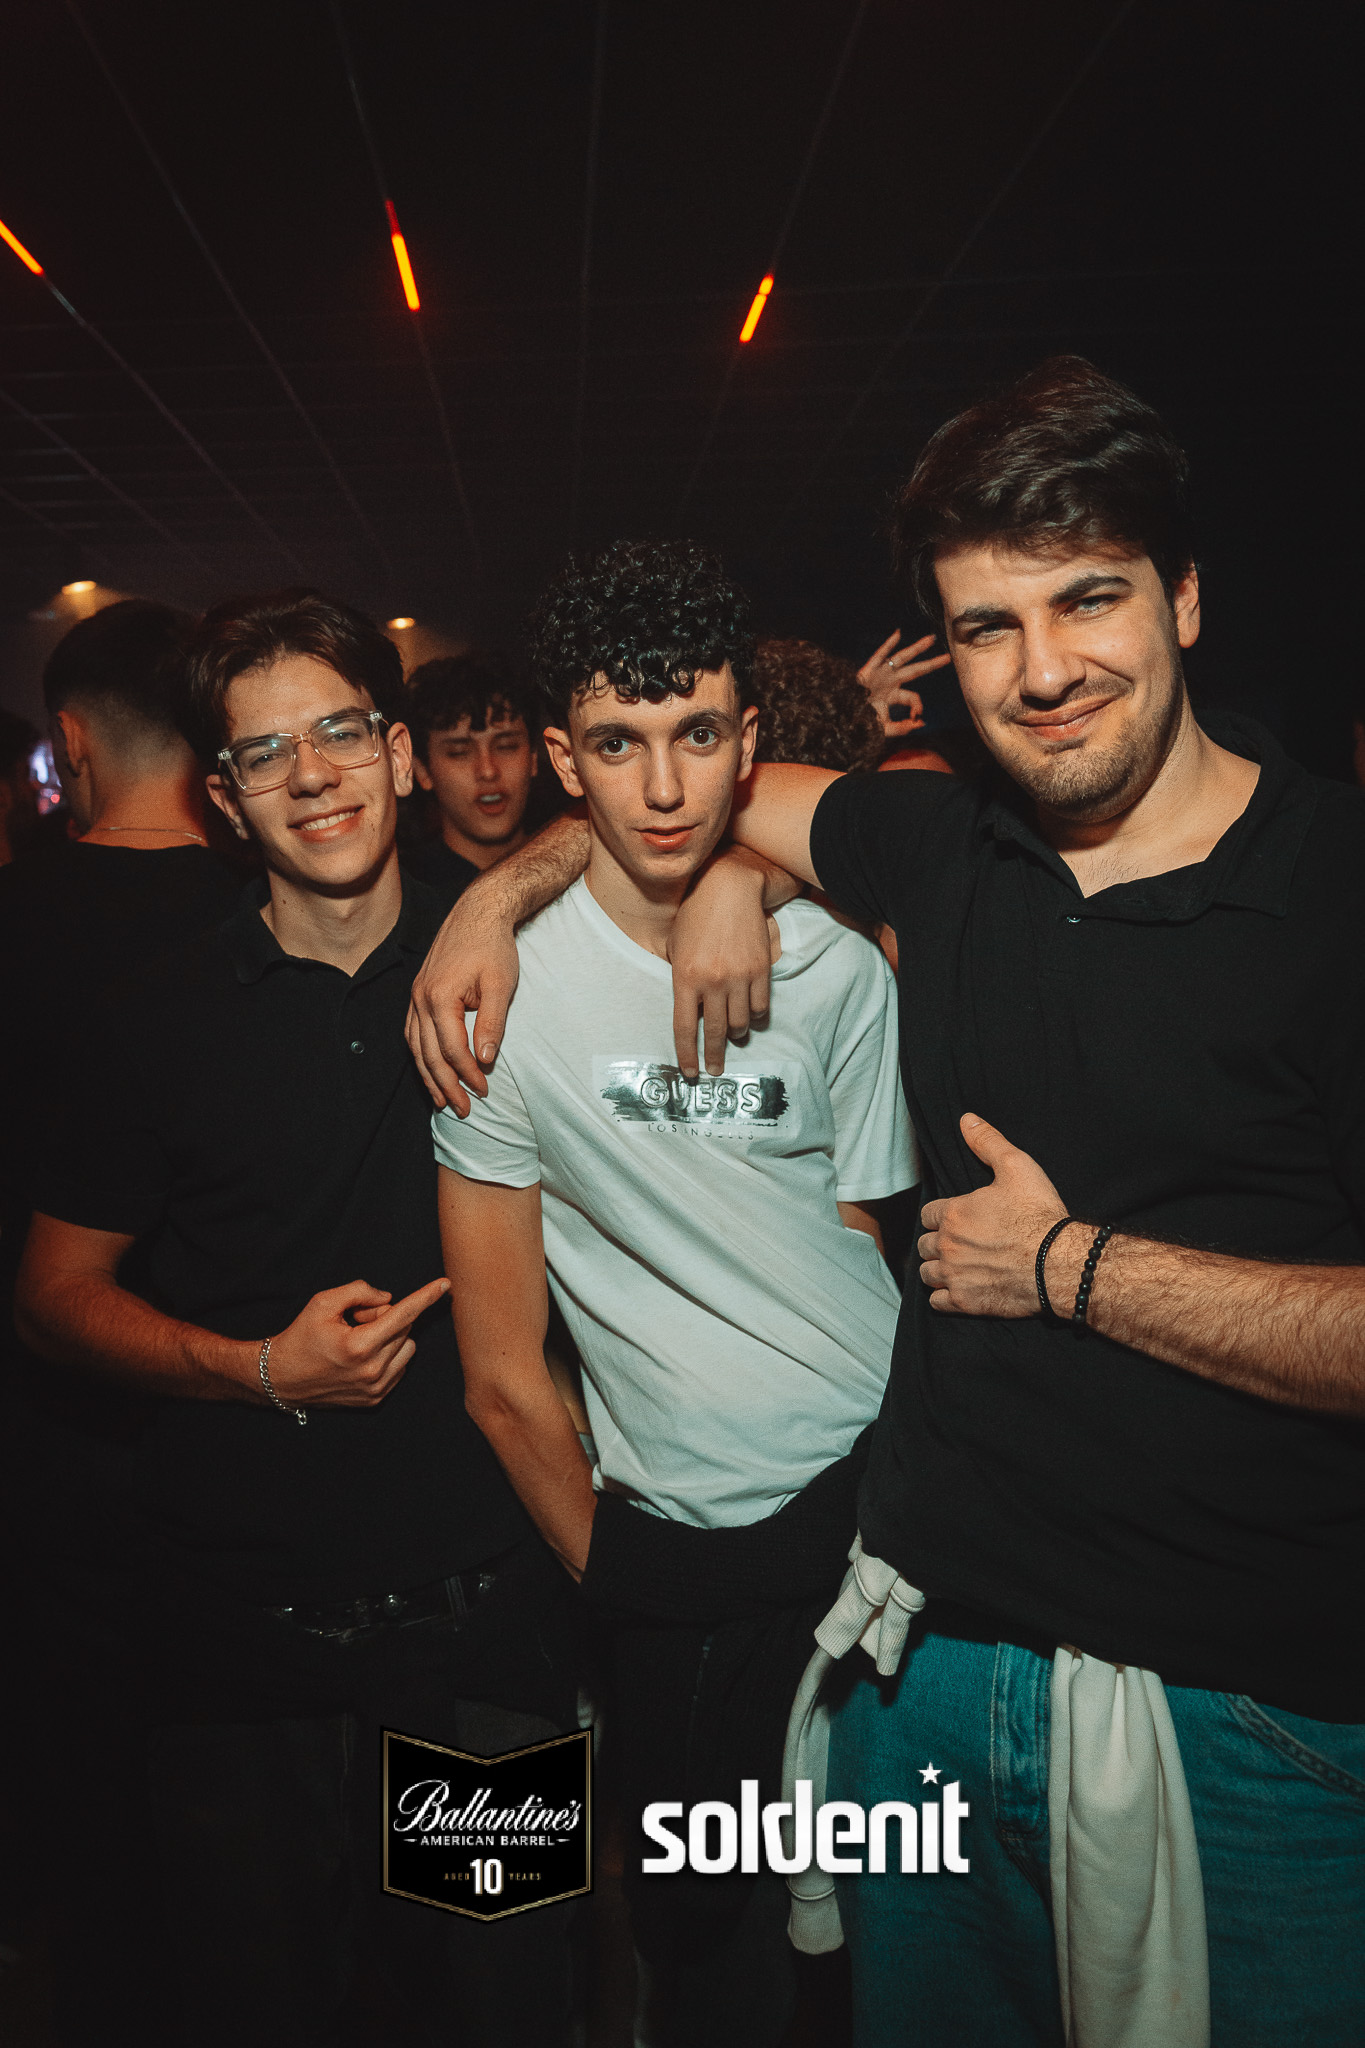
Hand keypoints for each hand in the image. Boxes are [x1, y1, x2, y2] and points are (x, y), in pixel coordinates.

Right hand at [264, 1278, 450, 1406]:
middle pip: (403, 1328)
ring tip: (359, 1340)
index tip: (445, 1284)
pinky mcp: (375, 1399)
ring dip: (391, 1337)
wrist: (282, 1378)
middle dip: (386, 1316)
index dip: (425, 1296)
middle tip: (357, 1319)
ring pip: (407, 1348)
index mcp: (359, 1346)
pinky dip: (389, 1355)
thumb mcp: (322, 1303)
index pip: (403, 1314)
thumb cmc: (301, 1337)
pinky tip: (362, 1357)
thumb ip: (359, 1292)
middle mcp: (372, 1370)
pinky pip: (400, 1367)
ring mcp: (375, 1388)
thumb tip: (389, 1299)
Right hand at [405, 893, 519, 1114]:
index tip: (483, 1091)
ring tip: (442, 1100)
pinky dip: (420, 1055)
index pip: (451, 1049)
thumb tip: (485, 1059)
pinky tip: (429, 1069)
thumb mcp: (501, 985)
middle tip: (463, 1110)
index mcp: (440, 997)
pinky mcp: (418, 992)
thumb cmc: (493, 947)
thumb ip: (493, 1023)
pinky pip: (412, 1032)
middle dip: (446, 1085)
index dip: (467, 1074)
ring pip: (415, 1046)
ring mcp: (416, 995)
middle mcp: (421, 998)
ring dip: (428, 1076)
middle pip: (428, 1054)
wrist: (478, 913)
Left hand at [668, 849, 781, 1076]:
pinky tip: (750, 1016)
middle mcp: (711, 982)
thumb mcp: (674, 945)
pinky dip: (755, 1016)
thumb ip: (678, 976)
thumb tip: (686, 1007)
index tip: (690, 1072)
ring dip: (736, 1033)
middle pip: (713, 1032)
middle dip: (713, 1056)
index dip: (687, 1055)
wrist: (728, 888)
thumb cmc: (694, 914)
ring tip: (733, 1035)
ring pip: (740, 1022)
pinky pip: (760, 1006)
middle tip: (715, 1069)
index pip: (684, 1029)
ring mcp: (738, 977)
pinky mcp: (760, 969)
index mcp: (684, 978)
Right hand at [858, 630, 952, 742]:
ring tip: (931, 639)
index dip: (917, 706)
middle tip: (948, 657)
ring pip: (901, 659)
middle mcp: (889, 682)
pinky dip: (887, 645)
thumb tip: (921, 723)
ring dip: (917, 649)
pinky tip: (898, 634)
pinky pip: (879, 656)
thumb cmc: (859, 723)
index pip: (913, 697)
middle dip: (931, 664)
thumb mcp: (884, 728)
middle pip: (915, 671)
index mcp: (892, 695)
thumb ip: (902, 728)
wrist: (840, 718)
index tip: (916, 718)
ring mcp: (879, 675)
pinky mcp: (867, 671)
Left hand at [918, 1114, 1067, 1315]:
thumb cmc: (1039, 1214)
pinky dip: (944, 1296)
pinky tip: (958, 1288)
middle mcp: (946, 1245)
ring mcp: (954, 1276)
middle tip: (961, 1243)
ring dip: (937, 1268)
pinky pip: (937, 1302)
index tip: (960, 1219)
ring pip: (927, 1273)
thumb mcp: (1017, 1166)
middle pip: (926, 1244)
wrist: (1060, 1263)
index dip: (944, 1215)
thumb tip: (966, 1119)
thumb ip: (988, 1142)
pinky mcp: (965, 1303)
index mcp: (953, 1213)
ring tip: (957, 1265)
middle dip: (939, 1242)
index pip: (929, 1214)